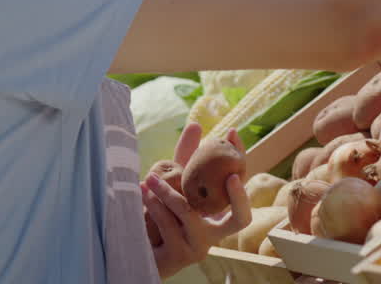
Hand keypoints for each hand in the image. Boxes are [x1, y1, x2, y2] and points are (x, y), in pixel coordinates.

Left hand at [141, 122, 251, 277]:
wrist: (138, 248)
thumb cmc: (162, 212)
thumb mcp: (176, 183)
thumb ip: (187, 158)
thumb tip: (196, 124)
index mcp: (219, 214)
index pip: (240, 188)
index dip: (240, 159)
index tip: (232, 134)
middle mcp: (215, 233)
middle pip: (241, 219)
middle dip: (239, 197)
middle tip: (230, 177)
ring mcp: (199, 247)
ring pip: (189, 214)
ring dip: (167, 192)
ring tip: (149, 178)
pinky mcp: (179, 256)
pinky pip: (168, 224)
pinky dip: (154, 205)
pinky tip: (143, 193)